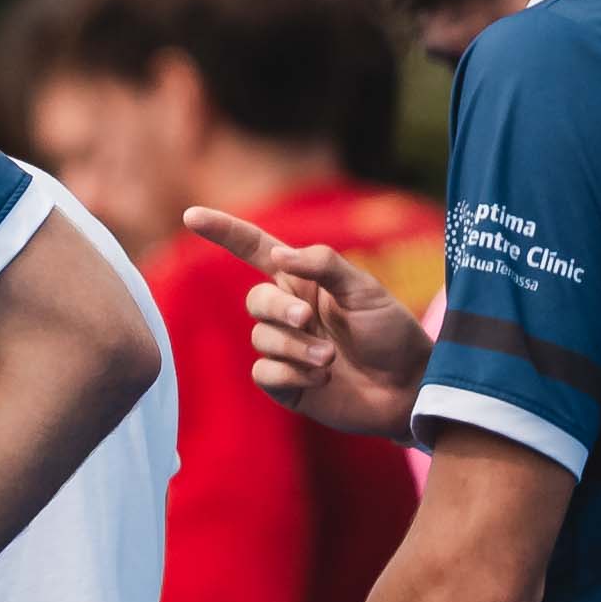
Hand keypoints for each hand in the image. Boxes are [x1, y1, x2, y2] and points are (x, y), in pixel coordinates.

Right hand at [184, 211, 429, 430]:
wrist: (409, 386)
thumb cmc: (390, 331)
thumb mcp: (365, 288)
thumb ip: (322, 264)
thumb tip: (276, 255)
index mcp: (303, 280)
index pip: (254, 250)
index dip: (224, 232)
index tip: (192, 215)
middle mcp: (289, 312)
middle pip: (256, 301)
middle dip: (280, 310)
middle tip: (309, 320)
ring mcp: (286, 349)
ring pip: (261, 339)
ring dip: (296, 348)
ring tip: (331, 359)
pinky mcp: (287, 383)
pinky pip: (264, 373)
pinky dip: (291, 373)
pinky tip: (322, 378)